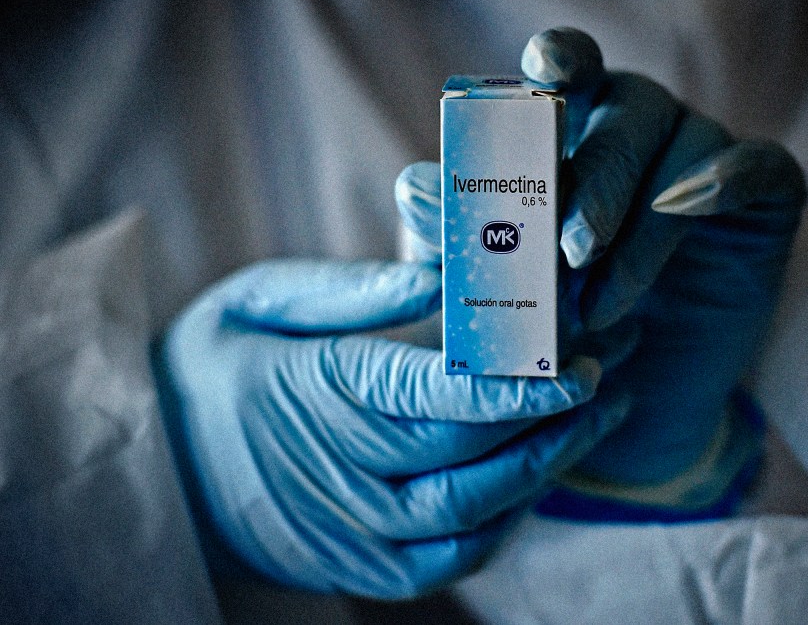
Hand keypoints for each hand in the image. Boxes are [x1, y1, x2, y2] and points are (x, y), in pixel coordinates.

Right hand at [156, 259, 625, 597]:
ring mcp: (350, 533)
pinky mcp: (363, 568)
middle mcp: (335, 474)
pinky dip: (507, 516)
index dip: (510, 383)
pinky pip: (453, 558)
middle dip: (547, 418)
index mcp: (312, 394)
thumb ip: (354, 291)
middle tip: (605, 373)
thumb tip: (442, 276)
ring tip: (597, 416)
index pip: (428, 396)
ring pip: (469, 516)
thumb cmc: (221, 361)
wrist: (164, 463)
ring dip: (543, 467)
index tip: (576, 362)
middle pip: (465, 455)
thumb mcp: (263, 297)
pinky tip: (541, 469)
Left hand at [397, 28, 805, 511]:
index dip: (556, 63)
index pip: (565, 74)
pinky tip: (688, 206)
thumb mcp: (503, 294)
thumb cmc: (561, 328)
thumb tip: (415, 186)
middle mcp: (638, 129)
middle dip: (591, 181)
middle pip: (621, 113)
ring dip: (638, 227)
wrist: (650, 392)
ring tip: (600, 309)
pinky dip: (723, 179)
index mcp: (573, 133)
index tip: (539, 76)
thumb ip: (462, 240)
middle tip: (568, 252)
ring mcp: (703, 154)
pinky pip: (757, 165)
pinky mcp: (764, 192)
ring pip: (681, 147)